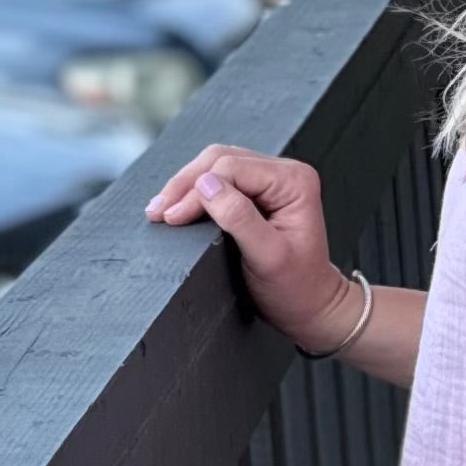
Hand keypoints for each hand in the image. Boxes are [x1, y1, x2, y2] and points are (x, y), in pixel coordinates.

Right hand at [145, 140, 356, 350]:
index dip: (196, 190)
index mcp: (294, 181)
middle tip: (156, 211)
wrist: (309, 306)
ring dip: (185, 186)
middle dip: (185, 183)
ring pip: (216, 166)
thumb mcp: (268, 257)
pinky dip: (195, 192)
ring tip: (159, 210)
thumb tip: (207, 185)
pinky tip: (176, 206)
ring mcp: (270, 179)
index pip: (233, 169)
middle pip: (221, 159)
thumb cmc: (295, 288)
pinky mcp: (257, 191)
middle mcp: (284, 172)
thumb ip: (239, 218)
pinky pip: (220, 180)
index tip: (171, 217)